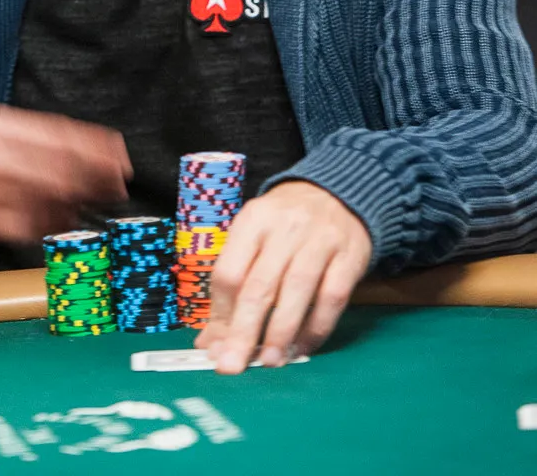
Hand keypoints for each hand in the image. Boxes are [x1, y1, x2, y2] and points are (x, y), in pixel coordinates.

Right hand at [0, 103, 131, 242]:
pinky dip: (48, 224)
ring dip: (79, 203)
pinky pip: (21, 226)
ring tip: (100, 202)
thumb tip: (67, 142)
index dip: (94, 148)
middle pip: (60, 171)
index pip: (59, 137)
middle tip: (119, 182)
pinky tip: (65, 220)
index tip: (118, 154)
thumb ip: (24, 129)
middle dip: (96, 178)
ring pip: (46, 200)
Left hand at [196, 181, 371, 374]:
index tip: (215, 346)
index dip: (220, 313)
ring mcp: (320, 241)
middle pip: (259, 286)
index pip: (230, 271)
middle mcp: (285, 227)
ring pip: (296, 292)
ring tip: (268, 362)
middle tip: (231, 366)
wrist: (339, 193)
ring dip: (280, 334)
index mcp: (254, 219)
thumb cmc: (286, 222)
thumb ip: (234, 283)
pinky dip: (316, 329)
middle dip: (243, 332)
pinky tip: (302, 348)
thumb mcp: (254, 237)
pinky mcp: (349, 257)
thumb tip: (210, 340)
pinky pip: (331, 299)